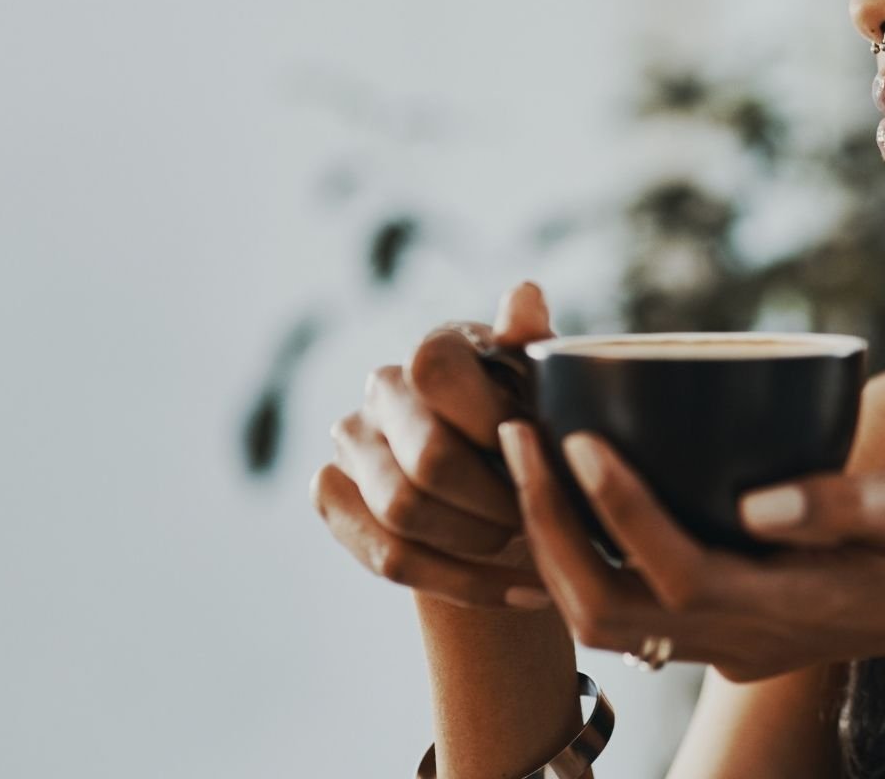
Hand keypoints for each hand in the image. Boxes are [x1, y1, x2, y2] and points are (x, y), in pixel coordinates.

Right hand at [310, 282, 562, 609]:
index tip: (546, 456)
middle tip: (542, 518)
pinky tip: (522, 591)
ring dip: (480, 544)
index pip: (437, 376)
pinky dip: (462, 583)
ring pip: (404, 515)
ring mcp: (350, 444)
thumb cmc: (538, 421)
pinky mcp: (333, 495)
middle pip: (427, 461)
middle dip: (495, 501)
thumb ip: (535, 344)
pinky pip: (389, 558)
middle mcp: (381, 389)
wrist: (504, 480)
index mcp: (434, 348)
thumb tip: (525, 294)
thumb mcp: (552, 384)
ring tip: (532, 548)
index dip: (496, 426)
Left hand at [497, 419, 884, 682]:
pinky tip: (560, 503)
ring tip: (524, 455)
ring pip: (606, 618)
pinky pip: (629, 609)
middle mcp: (742, 637)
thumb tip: (758, 501)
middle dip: (547, 526)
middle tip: (517, 433)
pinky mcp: (729, 628)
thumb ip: (843, 507)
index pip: (673, 568)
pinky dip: (581, 559)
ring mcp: (731, 643)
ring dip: (552, 544)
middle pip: (607, 608)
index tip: (573, 434)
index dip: (614, 507)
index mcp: (785, 607)